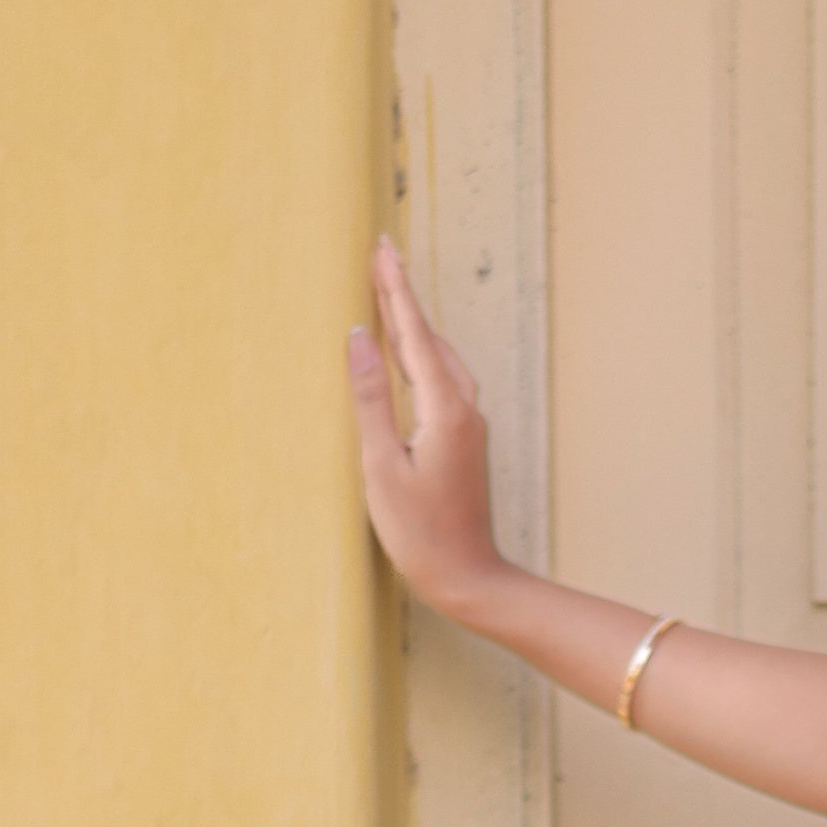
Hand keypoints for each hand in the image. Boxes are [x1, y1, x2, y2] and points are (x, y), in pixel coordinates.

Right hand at [347, 239, 508, 618]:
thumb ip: (370, 398)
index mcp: (443, 409)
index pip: (413, 332)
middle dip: (403, 295)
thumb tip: (358, 338)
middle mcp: (463, 408)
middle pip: (428, 337)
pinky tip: (409, 355)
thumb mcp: (381, 466)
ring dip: (413, 323)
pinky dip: (422, 353)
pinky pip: (442, 378)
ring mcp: (469, 424)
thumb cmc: (420, 533)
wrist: (468, 578)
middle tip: (382, 254)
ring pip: (439, 357)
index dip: (395, 288)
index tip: (382, 248)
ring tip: (389, 293)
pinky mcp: (465, 439)